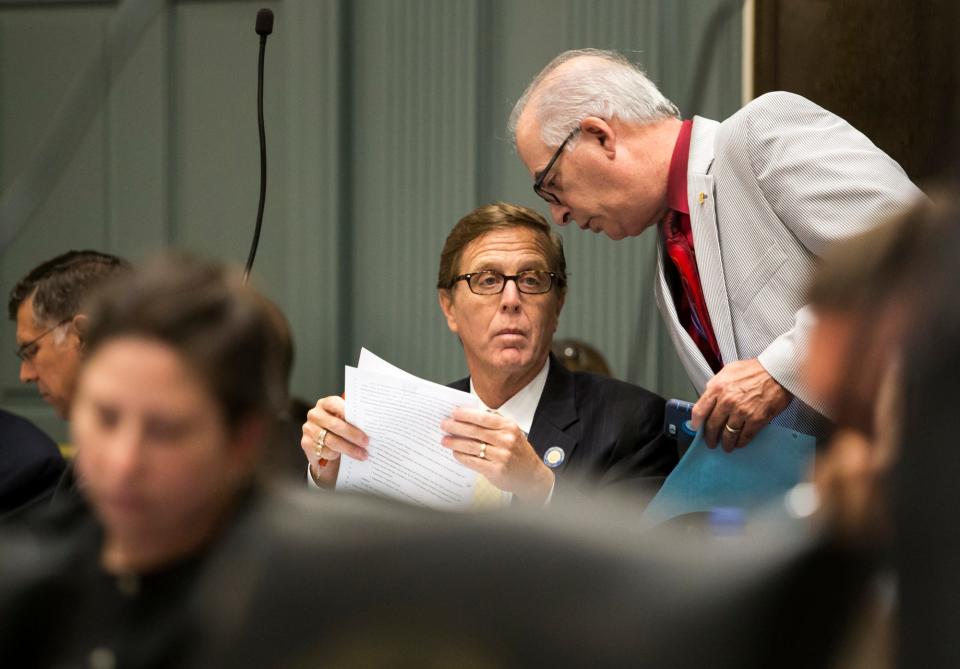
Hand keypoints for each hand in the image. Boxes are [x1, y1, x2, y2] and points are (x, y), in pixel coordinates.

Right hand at [300, 395, 369, 487]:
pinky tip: (343, 456)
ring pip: (331, 441)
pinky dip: (336, 455)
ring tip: (362, 454)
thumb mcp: (345, 421)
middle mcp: (315, 414)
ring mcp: (309, 429)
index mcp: (325, 404)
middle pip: (335, 425)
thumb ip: (353, 419)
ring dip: (349, 449)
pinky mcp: (306, 443)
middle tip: (366, 442)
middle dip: (353, 434)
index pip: (335, 403)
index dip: (347, 411)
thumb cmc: (339, 430)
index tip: (362, 420)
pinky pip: (324, 451)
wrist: (324, 446)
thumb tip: (371, 424)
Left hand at [440, 407, 554, 505]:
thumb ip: (494, 424)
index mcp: (509, 427)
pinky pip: (474, 461)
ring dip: (455, 442)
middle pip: (475, 431)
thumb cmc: (518, 452)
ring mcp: (502, 456)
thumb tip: (470, 416)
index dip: (467, 415)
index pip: (484, 418)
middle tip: (444, 425)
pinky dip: (462, 457)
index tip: (454, 413)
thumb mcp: (512, 433)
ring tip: (445, 440)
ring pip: (472, 446)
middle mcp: (506, 440)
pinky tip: (455, 453)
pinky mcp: (496, 470)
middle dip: (456, 427)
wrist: (531, 475)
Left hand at [691, 358, 791, 451]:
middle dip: (710, 437)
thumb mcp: (728, 371)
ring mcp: (741, 411)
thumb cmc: (755, 370)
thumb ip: (716, 385)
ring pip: (727, 434)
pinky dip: (741, 442)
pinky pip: (745, 436)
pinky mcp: (756, 419)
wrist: (778, 372)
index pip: (699, 411)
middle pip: (712, 426)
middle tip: (710, 442)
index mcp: (717, 388)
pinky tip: (739, 443)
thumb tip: (708, 396)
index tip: (697, 428)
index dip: (696, 423)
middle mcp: (727, 401)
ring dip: (725, 443)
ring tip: (726, 446)